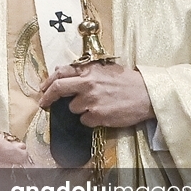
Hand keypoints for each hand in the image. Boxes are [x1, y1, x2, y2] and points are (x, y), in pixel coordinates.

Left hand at [38, 62, 153, 127]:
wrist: (148, 95)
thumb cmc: (128, 81)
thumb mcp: (106, 69)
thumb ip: (85, 70)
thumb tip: (62, 71)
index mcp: (89, 70)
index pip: (61, 73)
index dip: (48, 82)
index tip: (43, 89)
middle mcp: (88, 83)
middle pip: (58, 89)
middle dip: (47, 97)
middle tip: (44, 104)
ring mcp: (92, 100)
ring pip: (72, 108)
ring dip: (80, 109)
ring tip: (97, 105)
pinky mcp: (98, 115)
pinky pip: (85, 120)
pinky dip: (90, 119)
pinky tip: (103, 113)